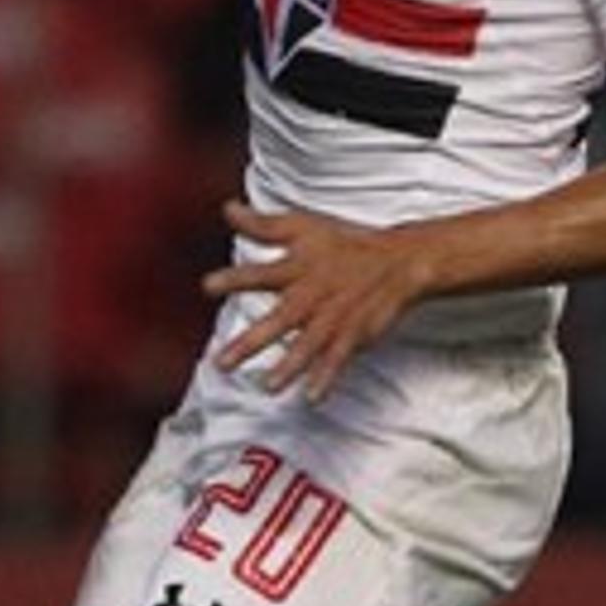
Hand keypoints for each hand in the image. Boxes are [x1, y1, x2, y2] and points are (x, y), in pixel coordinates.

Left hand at [201, 201, 436, 401]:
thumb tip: (227, 209)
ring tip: (268, 387)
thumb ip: (262, 225)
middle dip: (250, 342)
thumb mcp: (302, 227)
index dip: (234, 279)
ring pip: (310, 344)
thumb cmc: (342, 244)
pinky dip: (328, 376)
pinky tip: (312, 397)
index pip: (260, 273)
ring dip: (290, 366)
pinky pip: (339, 357)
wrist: (398, 260)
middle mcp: (312, 294)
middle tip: (220, 363)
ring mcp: (335, 315)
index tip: (207, 287)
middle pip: (279, 319)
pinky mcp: (355, 332)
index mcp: (296, 268)